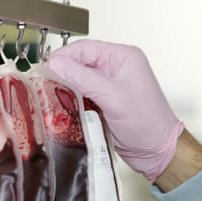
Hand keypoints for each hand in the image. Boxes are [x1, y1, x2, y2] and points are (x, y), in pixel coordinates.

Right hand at [46, 39, 184, 181]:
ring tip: (49, 96)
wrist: (158, 152)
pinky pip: (82, 95)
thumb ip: (83, 79)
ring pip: (79, 80)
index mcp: (122, 57)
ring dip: (65, 88)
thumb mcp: (113, 98)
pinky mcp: (105, 101)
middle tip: (43, 85)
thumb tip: (55, 63)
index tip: (44, 69)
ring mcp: (110, 85)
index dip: (63, 57)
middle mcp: (115, 67)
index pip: (85, 48)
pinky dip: (72, 100)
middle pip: (79, 63)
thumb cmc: (146, 123)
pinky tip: (62, 107)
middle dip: (62, 73)